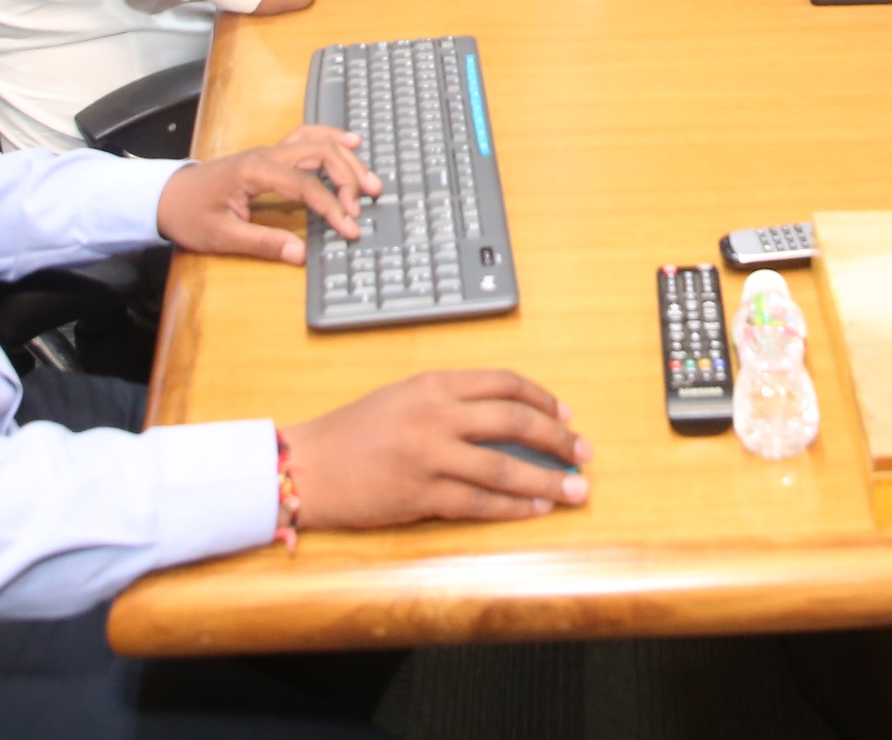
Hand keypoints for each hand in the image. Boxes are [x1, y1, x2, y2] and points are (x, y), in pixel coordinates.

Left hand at [156, 123, 376, 259]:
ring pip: (318, 143)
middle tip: (364, 205)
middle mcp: (266, 154)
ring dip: (346, 159)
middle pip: (319, 154)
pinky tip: (352, 144)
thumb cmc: (190, 215)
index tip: (349, 228)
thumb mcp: (220, 236)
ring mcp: (270, 151)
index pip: (305, 184)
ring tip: (370, 180)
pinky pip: (308, 138)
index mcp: (254, 172)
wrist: (166, 196)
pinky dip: (332, 139)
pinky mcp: (271, 156)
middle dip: (347, 178)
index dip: (331, 206)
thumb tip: (299, 254)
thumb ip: (262, 243)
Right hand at [282, 370, 590, 529]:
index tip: (566, 415)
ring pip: (504, 467)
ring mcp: (429, 455)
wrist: (308, 465)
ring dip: (548, 481)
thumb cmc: (354, 430)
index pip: (504, 383)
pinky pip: (480, 502)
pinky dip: (514, 507)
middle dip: (558, 438)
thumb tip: (507, 414)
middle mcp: (435, 414)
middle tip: (583, 452)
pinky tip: (536, 510)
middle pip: (515, 421)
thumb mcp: (404, 395)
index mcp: (433, 383)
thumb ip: (450, 399)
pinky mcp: (421, 494)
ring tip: (576, 490)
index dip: (543, 399)